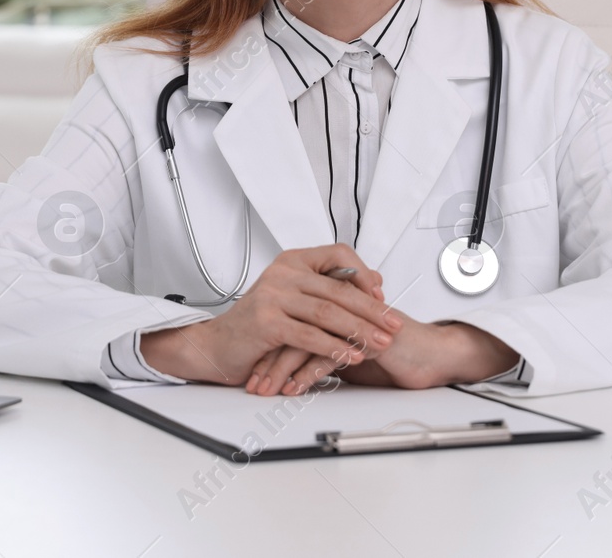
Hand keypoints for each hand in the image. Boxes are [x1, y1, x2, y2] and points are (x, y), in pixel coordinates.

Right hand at [139, 246, 403, 385]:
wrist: (217, 346)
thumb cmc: (259, 325)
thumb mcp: (294, 299)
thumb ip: (328, 289)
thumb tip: (374, 281)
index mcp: (293, 261)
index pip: (338, 254)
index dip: (363, 274)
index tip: (381, 295)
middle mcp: (283, 273)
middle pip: (338, 289)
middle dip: (372, 310)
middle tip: (394, 325)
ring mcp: (273, 296)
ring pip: (328, 312)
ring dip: (359, 330)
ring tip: (380, 344)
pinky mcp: (267, 322)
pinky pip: (309, 335)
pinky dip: (334, 347)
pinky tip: (351, 356)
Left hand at [247, 314, 519, 395]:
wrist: (431, 357)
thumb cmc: (394, 354)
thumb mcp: (353, 351)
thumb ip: (328, 348)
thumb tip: (298, 363)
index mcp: (336, 308)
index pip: (294, 322)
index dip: (270, 346)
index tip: (252, 368)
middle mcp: (342, 310)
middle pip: (295, 330)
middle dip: (269, 359)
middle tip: (252, 382)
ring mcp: (353, 323)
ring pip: (307, 342)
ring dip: (283, 369)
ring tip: (266, 389)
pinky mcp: (365, 340)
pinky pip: (330, 356)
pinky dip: (308, 374)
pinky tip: (294, 389)